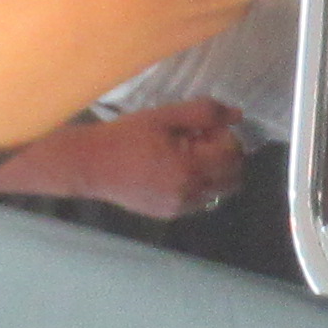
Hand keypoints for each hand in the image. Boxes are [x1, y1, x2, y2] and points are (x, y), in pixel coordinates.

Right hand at [0, 98, 251, 218]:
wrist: (91, 165)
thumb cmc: (126, 136)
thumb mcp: (164, 117)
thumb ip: (204, 113)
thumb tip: (237, 115)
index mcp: (190, 168)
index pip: (232, 153)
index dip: (224, 136)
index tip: (203, 127)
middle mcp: (190, 194)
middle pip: (233, 177)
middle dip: (225, 156)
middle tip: (200, 140)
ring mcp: (180, 208)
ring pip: (219, 192)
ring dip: (214, 172)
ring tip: (186, 155)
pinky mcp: (169, 215)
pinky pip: (200, 201)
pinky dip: (199, 185)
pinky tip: (175, 170)